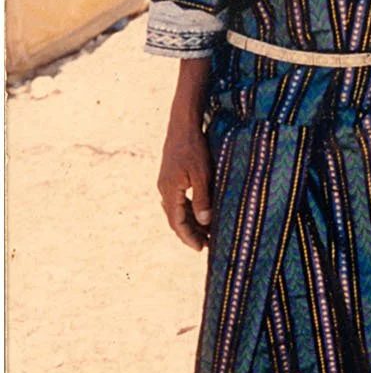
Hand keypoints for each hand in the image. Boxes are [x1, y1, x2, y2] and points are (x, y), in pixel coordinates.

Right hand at [158, 59, 212, 250]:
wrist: (182, 124)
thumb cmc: (194, 147)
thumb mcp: (202, 174)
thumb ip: (203, 199)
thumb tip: (204, 222)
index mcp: (170, 191)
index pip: (177, 222)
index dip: (189, 237)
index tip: (200, 249)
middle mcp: (164, 189)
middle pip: (175, 219)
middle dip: (189, 233)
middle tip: (205, 245)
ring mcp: (166, 182)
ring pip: (176, 209)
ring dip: (189, 221)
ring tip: (205, 232)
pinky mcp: (171, 175)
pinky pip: (178, 199)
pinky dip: (188, 208)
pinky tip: (199, 212)